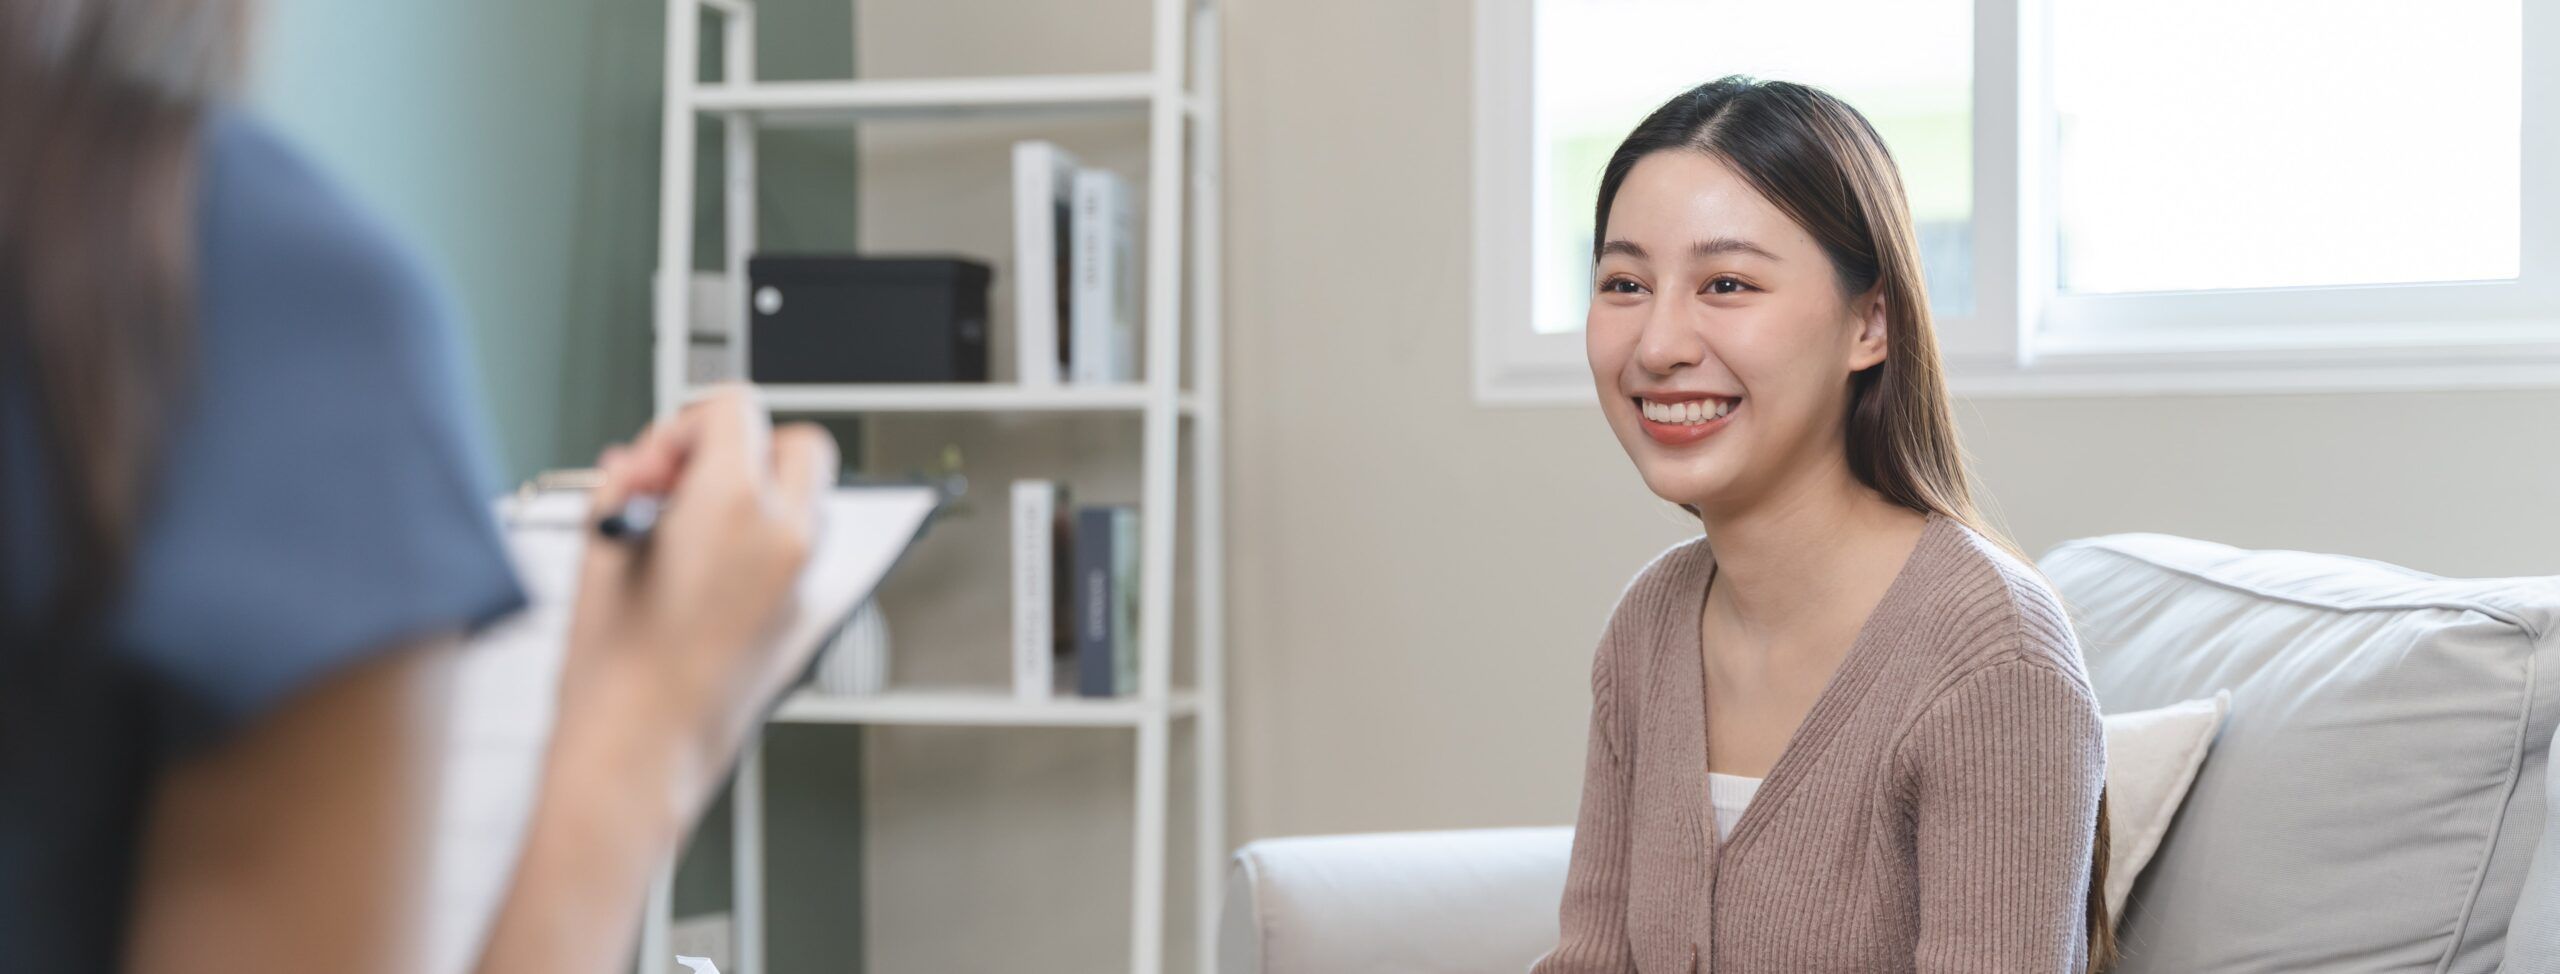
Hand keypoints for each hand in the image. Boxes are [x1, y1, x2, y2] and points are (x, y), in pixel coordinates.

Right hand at [557, 385, 838, 818]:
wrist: (639, 756)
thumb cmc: (613, 671)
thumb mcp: (599, 552)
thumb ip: (626, 488)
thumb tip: (639, 468)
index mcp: (736, 505)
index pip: (736, 408)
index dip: (686, 425)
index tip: (658, 461)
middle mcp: (786, 537)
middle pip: (796, 445)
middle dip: (741, 451)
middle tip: (684, 483)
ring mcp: (804, 583)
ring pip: (805, 501)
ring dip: (756, 497)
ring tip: (687, 531)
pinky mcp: (805, 622)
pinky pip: (799, 557)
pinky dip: (764, 547)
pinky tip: (705, 575)